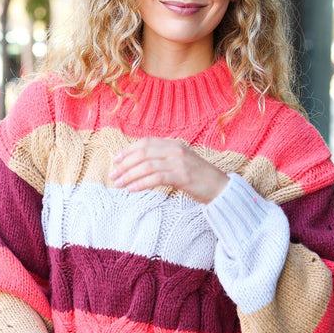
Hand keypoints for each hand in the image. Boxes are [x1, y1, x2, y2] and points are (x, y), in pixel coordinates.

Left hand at [110, 138, 227, 203]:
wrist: (221, 188)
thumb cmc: (199, 179)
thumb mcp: (180, 164)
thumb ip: (163, 161)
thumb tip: (139, 167)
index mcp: (174, 144)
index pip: (145, 143)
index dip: (128, 151)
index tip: (115, 161)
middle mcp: (175, 149)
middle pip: (143, 153)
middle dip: (124, 164)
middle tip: (112, 175)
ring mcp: (179, 161)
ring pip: (147, 165)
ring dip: (129, 175)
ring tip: (118, 185)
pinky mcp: (182, 175)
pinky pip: (156, 178)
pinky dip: (141, 183)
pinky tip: (131, 189)